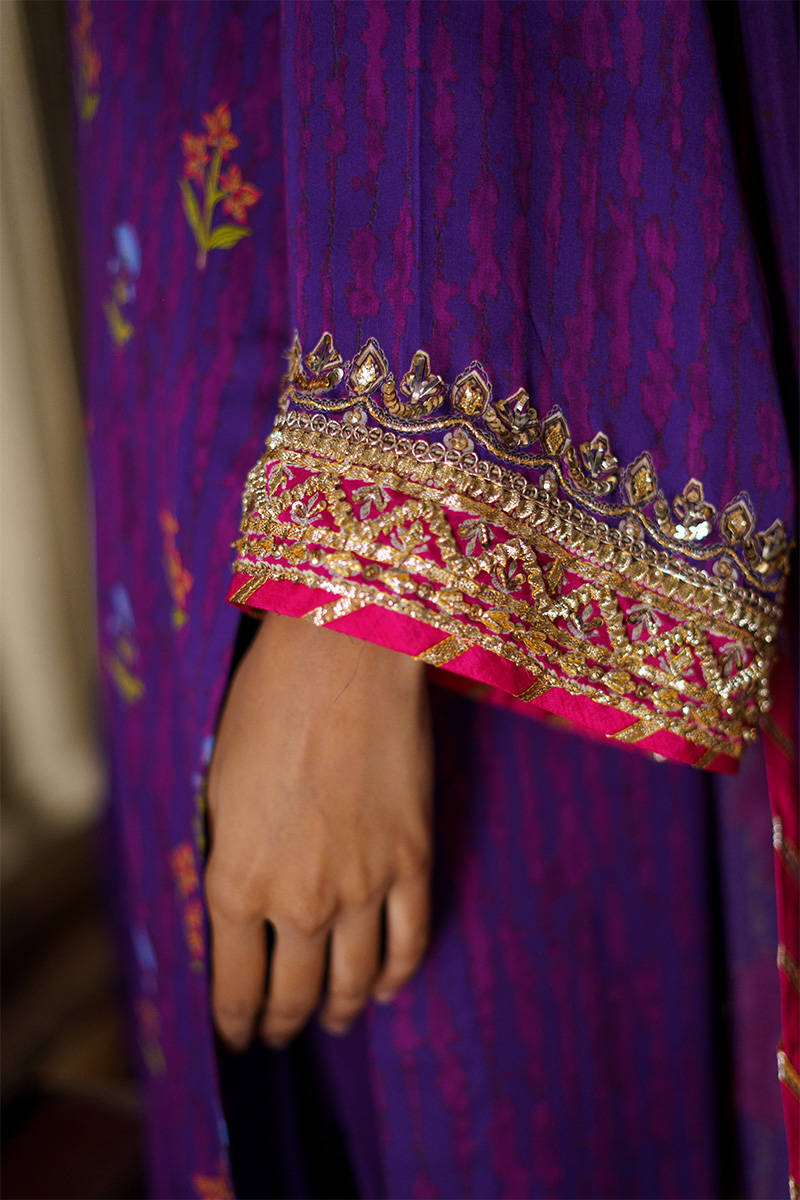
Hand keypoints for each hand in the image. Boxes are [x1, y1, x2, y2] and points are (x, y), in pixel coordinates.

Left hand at [205, 611, 433, 1050]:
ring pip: (353, 978)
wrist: (344, 656)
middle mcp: (298, 898)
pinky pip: (410, 938)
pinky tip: (386, 986)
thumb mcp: (217, 784)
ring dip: (339, 1009)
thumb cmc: (267, 703)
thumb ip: (227, 855)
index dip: (234, 1020)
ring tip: (332, 1020)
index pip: (234, 982)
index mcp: (236, 879)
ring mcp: (363, 885)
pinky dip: (397, 974)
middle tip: (277, 1034)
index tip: (236, 1034)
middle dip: (280, 1022)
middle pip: (293, 990)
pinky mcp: (412, 859)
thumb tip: (235, 899)